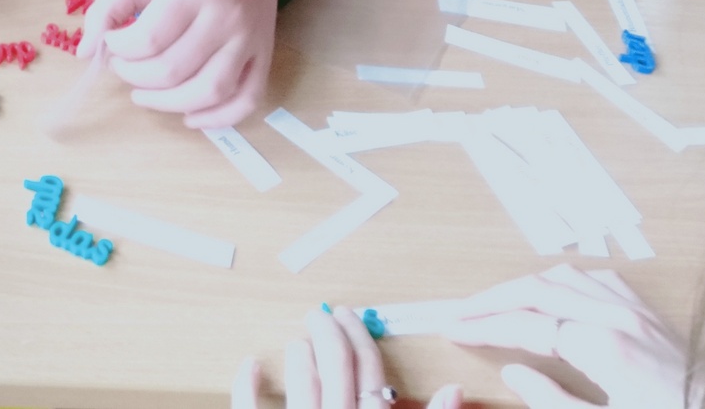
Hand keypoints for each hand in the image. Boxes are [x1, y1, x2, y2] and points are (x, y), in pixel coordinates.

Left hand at [79, 0, 280, 128]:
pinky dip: (218, 119)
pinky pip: (246, 100)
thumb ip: (109, 7)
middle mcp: (225, 16)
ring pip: (210, 92)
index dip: (120, 50)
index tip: (113, 42)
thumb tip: (85, 54)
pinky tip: (190, 116)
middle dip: (136, 77)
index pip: (148, 39)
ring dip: (168, 104)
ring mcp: (249, 38)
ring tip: (145, 94)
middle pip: (174, 70)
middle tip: (124, 67)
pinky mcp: (265, 54)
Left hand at [230, 304, 460, 408]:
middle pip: (335, 366)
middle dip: (329, 333)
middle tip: (321, 315)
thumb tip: (456, 388)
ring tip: (299, 345)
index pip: (370, 371)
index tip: (349, 316)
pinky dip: (247, 385)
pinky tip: (250, 365)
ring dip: (299, 357)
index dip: (361, 338)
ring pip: (300, 383)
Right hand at [442, 265, 690, 408]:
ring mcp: (639, 311)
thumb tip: (513, 373)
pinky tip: (556, 295)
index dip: (485, 326)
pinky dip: (566, 281)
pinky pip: (600, 280)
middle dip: (494, 299)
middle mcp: (619, 317)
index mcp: (605, 347)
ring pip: (567, 276)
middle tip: (459, 314)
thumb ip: (555, 403)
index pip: (527, 325)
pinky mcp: (654, 317)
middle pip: (540, 288)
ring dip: (525, 286)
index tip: (452, 330)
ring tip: (497, 304)